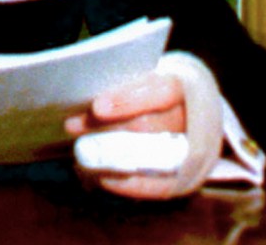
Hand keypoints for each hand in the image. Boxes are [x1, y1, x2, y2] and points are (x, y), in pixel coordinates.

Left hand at [64, 50, 223, 199]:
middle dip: (106, 128)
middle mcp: (191, 119)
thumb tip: (87, 102)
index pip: (161, 92)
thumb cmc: (153, 91)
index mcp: (184, 87)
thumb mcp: (143, 78)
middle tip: (73, 126)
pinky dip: (129, 185)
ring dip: (110, 156)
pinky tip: (103, 179)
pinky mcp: (187, 177)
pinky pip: (160, 187)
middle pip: (149, 125)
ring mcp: (191, 149)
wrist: (190, 111)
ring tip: (80, 153)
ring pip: (150, 155)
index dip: (128, 100)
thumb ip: (121, 85)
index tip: (97, 106)